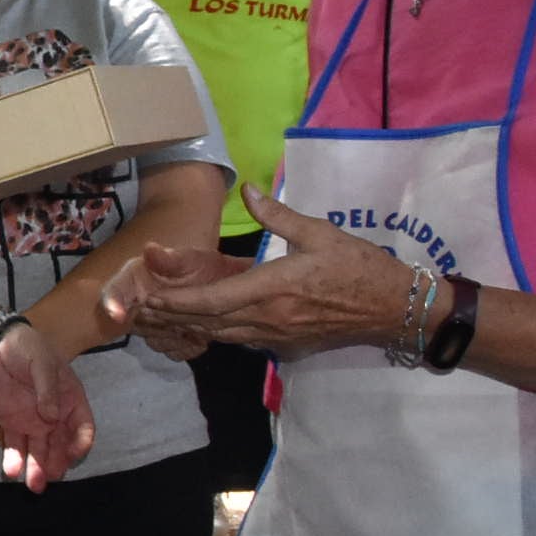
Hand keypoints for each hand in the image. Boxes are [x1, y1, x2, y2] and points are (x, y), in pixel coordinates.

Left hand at [0, 320, 96, 489]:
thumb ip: (47, 388)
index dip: (81, 443)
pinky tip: (11, 472)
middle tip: (50, 478)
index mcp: (70, 399)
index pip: (83, 427)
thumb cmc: (25, 346)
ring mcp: (33, 422)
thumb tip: (52, 416)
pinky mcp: (11, 423)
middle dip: (57, 463)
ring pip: (39, 450)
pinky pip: (14, 445)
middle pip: (61, 445)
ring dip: (37, 469)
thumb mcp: (41, 361)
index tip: (73, 454)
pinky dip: (13, 459)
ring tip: (33, 486)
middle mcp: (55, 416)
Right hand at [100, 240, 250, 359]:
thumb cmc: (200, 267)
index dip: (112, 303)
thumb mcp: (189, 259)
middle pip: (134, 322)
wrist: (221, 284)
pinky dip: (186, 347)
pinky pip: (170, 351)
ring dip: (174, 337)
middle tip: (183, 319)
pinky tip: (200, 336)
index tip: (117, 316)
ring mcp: (150, 325)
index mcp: (134, 281)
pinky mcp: (166, 340)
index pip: (114, 292)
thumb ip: (169, 259)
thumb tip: (149, 248)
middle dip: (157, 324)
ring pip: (153, 340)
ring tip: (197, 327)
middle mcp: (136, 305)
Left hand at [124, 183, 407, 356]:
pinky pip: (243, 340)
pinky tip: (201, 324)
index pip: (212, 302)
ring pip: (223, 335)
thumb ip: (278, 215)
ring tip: (159, 317)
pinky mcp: (288, 345)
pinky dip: (217, 333)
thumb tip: (250, 190)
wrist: (395, 308)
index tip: (149, 296)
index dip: (176, 302)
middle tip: (140, 309)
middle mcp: (269, 318)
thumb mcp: (319, 232)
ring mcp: (278, 336)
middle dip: (172, 317)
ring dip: (190, 327)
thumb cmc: (358, 266)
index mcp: (273, 289)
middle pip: (209, 323)